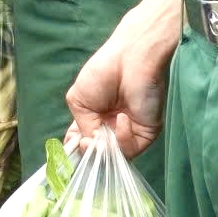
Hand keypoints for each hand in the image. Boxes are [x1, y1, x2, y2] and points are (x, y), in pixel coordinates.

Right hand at [65, 0, 179, 160]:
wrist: (130, 59)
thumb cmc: (102, 73)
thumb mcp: (78, 100)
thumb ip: (82, 127)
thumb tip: (89, 147)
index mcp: (93, 119)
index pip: (83, 143)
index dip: (76, 149)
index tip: (71, 147)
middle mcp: (110, 128)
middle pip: (99, 155)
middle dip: (90, 153)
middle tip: (85, 144)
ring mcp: (128, 132)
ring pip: (115, 157)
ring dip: (105, 149)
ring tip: (99, 135)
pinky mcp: (145, 133)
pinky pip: (132, 149)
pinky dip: (124, 138)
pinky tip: (121, 119)